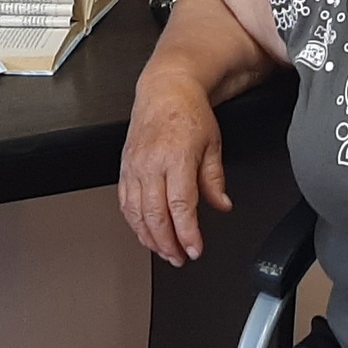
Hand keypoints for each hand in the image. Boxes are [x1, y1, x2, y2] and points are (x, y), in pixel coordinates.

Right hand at [119, 75, 232, 265]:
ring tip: (165, 252)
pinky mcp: (124, 168)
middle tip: (180, 258)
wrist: (165, 90)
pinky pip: (125, 202)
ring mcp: (134, 166)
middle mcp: (151, 163)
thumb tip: (222, 205)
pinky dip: (134, 223)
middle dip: (168, 243)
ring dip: (150, 238)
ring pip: (136, 213)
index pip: (180, 205)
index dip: (187, 233)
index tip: (195, 249)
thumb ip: (215, 180)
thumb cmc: (189, 113)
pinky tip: (145, 233)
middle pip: (155, 214)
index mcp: (176, 157)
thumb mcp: (213, 145)